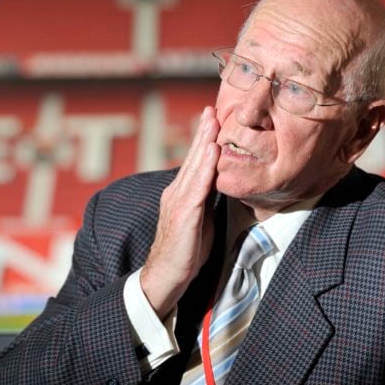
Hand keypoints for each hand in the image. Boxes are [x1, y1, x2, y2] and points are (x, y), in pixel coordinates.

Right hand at [140, 106, 220, 317]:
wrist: (165, 276)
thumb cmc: (185, 251)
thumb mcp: (200, 219)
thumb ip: (206, 199)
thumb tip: (219, 184)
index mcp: (180, 193)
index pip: (195, 162)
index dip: (204, 139)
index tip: (213, 118)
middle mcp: (176, 193)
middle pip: (193, 158)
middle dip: (203, 132)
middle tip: (212, 108)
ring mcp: (178, 203)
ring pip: (194, 167)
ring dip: (204, 143)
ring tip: (212, 122)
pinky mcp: (183, 216)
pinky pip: (197, 188)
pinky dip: (205, 168)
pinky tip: (212, 153)